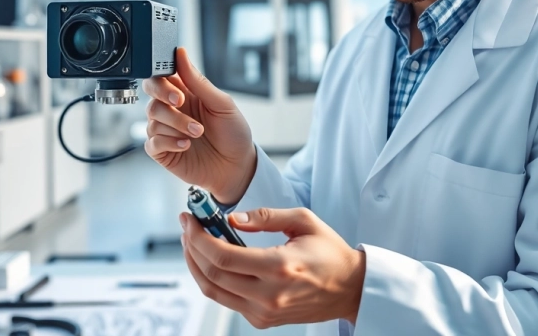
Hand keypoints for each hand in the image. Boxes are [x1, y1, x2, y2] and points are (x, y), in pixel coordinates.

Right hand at [142, 47, 255, 203]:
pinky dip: (169, 142)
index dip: (163, 80)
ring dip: (177, 124)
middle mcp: (173, 110)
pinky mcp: (163, 151)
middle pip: (151, 95)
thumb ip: (198, 81)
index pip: (161, 78)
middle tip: (182, 103)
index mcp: (186, 94)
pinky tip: (186, 145)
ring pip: (153, 119)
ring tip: (198, 132)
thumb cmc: (233, 133)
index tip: (178, 88)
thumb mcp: (222, 103)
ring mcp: (166, 131)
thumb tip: (181, 54)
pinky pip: (152, 142)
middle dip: (164, 97)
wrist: (237, 166)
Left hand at [179, 207, 366, 329]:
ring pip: (213, 291)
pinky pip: (227, 300)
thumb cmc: (331, 253)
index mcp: (279, 267)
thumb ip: (265, 216)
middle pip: (212, 274)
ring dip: (196, 265)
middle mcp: (269, 295)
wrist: (350, 289)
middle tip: (187, 226)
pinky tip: (211, 260)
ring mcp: (264, 312)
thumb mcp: (304, 221)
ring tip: (192, 242)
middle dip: (191, 247)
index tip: (189, 219)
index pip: (222, 256)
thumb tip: (232, 219)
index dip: (198, 236)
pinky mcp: (262, 320)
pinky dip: (212, 280)